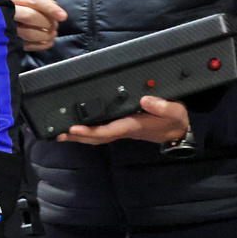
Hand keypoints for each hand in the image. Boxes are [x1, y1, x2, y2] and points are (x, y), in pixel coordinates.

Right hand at [3, 0, 66, 50]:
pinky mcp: (8, 40)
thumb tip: (57, 12)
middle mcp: (6, 11)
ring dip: (45, 35)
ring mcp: (6, 27)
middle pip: (30, 16)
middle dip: (46, 22)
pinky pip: (26, 45)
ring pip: (28, 33)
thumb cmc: (14, 5)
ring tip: (52, 34)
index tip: (63, 17)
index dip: (50, 9)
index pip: (33, 1)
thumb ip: (41, 2)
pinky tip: (48, 42)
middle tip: (54, 26)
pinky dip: (41, 45)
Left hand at [58, 95, 189, 144]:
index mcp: (133, 126)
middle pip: (97, 136)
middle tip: (58, 134)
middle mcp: (123, 130)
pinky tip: (76, 129)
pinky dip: (87, 132)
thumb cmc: (175, 120)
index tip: (73, 129)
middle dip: (78, 136)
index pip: (108, 130)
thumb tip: (144, 101)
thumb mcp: (174, 112)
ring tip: (60, 133)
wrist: (179, 131)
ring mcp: (121, 130)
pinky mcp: (121, 127)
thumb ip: (162, 106)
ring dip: (79, 136)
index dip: (90, 131)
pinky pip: (101, 131)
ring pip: (97, 136)